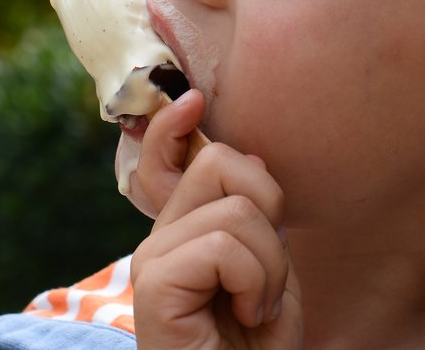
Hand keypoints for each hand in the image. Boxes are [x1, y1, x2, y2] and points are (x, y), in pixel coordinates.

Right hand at [130, 92, 301, 348]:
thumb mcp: (270, 273)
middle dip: (270, 211)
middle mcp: (159, 238)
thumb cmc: (255, 349)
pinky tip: (247, 316)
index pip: (177, 158)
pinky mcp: (155, 285)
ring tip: (259, 305)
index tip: (192, 99)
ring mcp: (152, 260)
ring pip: (233, 209)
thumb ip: (258, 220)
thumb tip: (254, 159)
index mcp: (182, 231)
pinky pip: (224, 245)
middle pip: (220, 165)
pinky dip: (257, 281)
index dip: (179, 127)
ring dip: (272, 264)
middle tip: (267, 274)